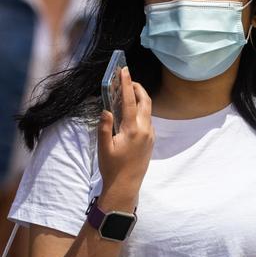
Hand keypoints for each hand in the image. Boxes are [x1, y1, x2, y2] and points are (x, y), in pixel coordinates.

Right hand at [98, 67, 153, 200]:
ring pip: (148, 110)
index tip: (125, 70)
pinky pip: (148, 119)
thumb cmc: (112, 167)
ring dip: (140, 98)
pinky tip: (131, 111)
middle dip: (137, 87)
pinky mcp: (151, 140)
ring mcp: (150, 135)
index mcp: (133, 130)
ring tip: (127, 92)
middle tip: (128, 78)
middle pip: (146, 101)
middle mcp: (145, 130)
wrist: (126, 185)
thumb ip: (105, 127)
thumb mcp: (103, 147)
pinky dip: (141, 110)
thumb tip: (106, 110)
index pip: (131, 101)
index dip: (127, 84)